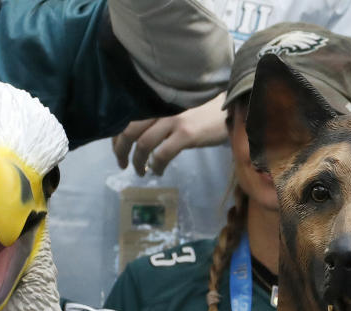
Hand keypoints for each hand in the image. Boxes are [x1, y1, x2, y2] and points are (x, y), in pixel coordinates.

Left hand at [111, 92, 227, 175]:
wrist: (233, 106)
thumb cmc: (205, 107)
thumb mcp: (176, 105)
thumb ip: (159, 113)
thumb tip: (139, 133)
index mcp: (156, 99)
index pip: (127, 116)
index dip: (117, 135)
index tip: (117, 148)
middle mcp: (161, 106)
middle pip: (129, 130)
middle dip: (121, 150)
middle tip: (122, 163)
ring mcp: (174, 119)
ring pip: (143, 144)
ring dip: (137, 161)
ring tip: (140, 171)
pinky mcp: (186, 133)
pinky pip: (162, 154)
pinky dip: (156, 166)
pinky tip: (158, 171)